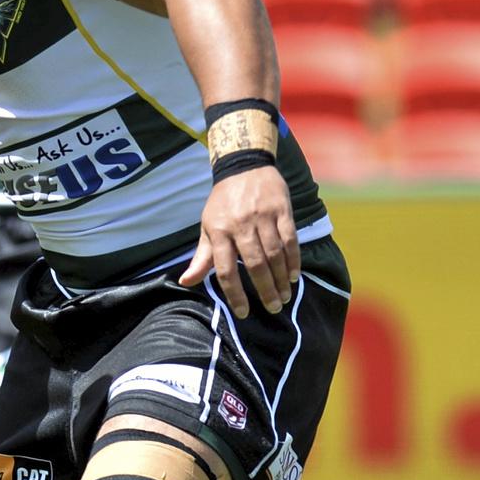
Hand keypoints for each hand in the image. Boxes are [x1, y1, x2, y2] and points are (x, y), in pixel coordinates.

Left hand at [179, 166, 299, 318]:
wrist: (243, 166)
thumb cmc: (223, 203)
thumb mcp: (207, 227)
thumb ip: (201, 257)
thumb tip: (185, 282)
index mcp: (218, 231)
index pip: (225, 269)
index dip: (234, 293)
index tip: (244, 312)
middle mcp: (240, 225)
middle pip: (255, 264)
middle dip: (265, 290)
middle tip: (273, 308)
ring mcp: (262, 216)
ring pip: (274, 254)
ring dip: (281, 278)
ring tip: (285, 296)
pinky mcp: (281, 209)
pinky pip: (290, 239)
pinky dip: (293, 259)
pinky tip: (294, 275)